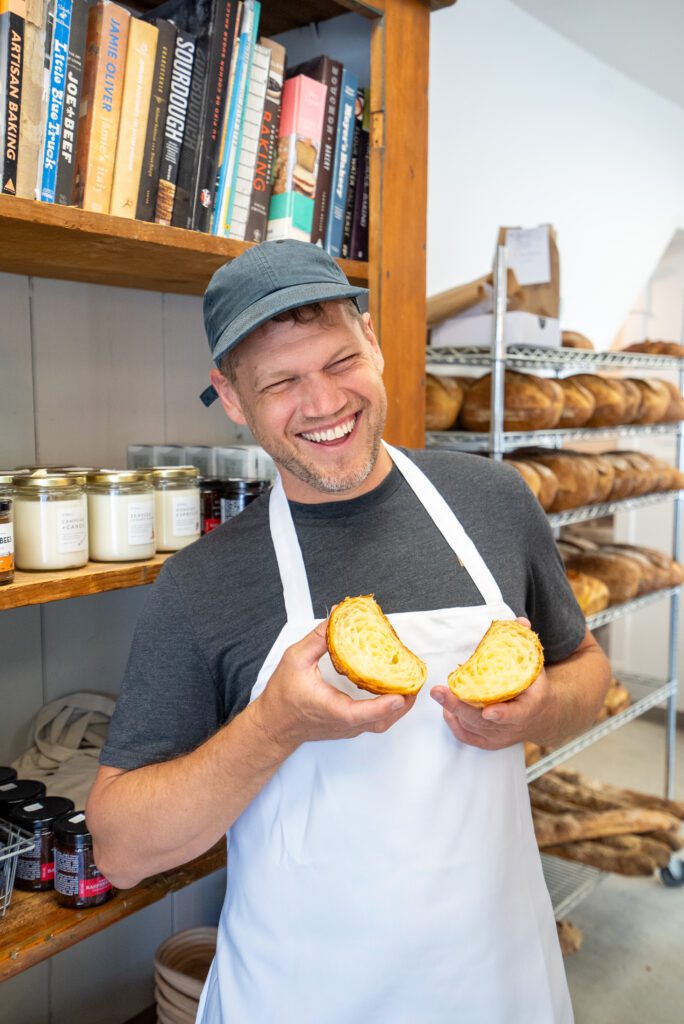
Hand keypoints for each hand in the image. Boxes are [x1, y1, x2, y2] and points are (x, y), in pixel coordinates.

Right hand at [252, 620, 415, 751]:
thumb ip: (318, 638)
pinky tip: (390, 689)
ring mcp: (348, 728)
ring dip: (398, 706)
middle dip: (404, 702)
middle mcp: (345, 724)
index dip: (387, 703)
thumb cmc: (282, 697)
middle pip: (383, 721)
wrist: (273, 726)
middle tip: (415, 680)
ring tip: (408, 682)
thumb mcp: (295, 660)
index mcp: (334, 710)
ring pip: (382, 723)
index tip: (402, 692)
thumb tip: (336, 618)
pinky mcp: (349, 727)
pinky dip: (387, 708)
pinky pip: (375, 721)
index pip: (366, 713)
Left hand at [430, 618, 557, 749]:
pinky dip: (454, 723)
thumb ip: (526, 644)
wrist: (542, 716)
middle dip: (459, 707)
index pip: (516, 714)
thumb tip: (520, 622)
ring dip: (453, 711)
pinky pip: (467, 736)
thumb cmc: (534, 686)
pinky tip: (447, 709)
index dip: (502, 714)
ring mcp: (501, 737)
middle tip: (439, 691)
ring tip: (439, 693)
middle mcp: (515, 727)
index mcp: (530, 707)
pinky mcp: (489, 743)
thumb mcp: (534, 665)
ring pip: (472, 727)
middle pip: (483, 721)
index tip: (488, 712)